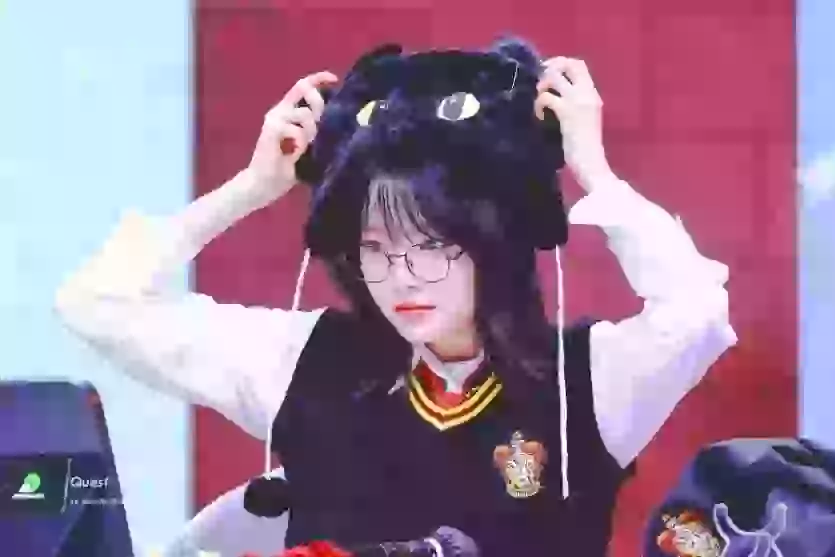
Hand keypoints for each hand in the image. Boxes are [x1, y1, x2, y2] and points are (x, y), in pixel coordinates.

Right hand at [247, 71, 338, 197]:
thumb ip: (318, 131)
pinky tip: (294, 155)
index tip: (334, 79)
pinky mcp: (271, 128)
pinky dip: (300, 144)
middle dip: (319, 107)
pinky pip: (296, 130)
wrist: (265, 184)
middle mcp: (281, 110)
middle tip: (317, 132)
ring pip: (305, 114)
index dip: (319, 79)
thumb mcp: (310, 146)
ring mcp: (275, 117)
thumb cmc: (289, 167)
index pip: (303, 87)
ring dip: (311, 132)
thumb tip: (340, 120)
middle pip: (305, 90)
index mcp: (289, 111)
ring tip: (304, 149)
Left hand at [534, 57, 612, 190]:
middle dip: (550, 66)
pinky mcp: (566, 112)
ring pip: (555, 75)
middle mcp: (587, 93)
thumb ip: (575, 105)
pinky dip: (538, 104)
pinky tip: (540, 117)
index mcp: (592, 94)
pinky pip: (546, 97)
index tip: (548, 74)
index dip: (561, 64)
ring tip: (539, 101)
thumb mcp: (584, 119)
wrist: (591, 162)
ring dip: (542, 85)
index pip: (578, 66)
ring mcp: (577, 101)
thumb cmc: (586, 146)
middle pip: (568, 63)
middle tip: (540, 83)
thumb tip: (555, 96)